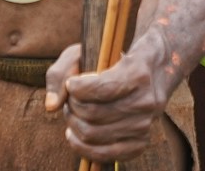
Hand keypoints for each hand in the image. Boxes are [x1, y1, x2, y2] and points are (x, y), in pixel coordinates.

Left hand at [44, 46, 167, 163]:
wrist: (153, 69)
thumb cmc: (112, 58)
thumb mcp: (86, 50)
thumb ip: (61, 72)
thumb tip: (51, 106)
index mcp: (139, 72)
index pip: (102, 89)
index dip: (77, 88)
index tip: (72, 83)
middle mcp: (146, 101)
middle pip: (93, 113)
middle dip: (72, 105)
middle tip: (71, 98)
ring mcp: (145, 124)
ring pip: (93, 134)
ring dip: (74, 124)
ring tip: (73, 112)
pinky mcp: (140, 142)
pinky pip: (104, 154)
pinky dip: (82, 147)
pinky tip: (75, 133)